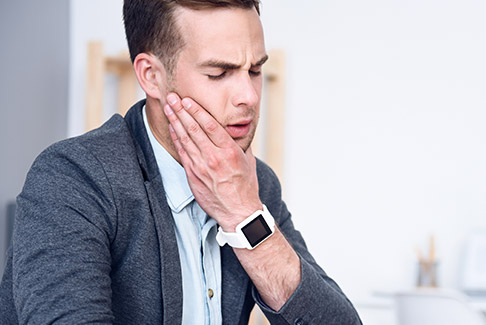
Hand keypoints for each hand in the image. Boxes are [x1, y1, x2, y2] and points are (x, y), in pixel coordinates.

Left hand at [163, 93, 261, 230]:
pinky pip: (183, 153)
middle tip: (172, 97)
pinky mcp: (193, 175)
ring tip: (168, 108)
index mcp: (229, 151)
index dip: (196, 110)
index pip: (210, 124)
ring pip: (185, 139)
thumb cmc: (245, 186)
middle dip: (181, 110)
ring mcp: (201, 166)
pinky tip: (172, 128)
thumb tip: (235, 129)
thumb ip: (238, 143)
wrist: (238, 211)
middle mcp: (214, 157)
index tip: (187, 99)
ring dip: (175, 121)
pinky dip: (177, 138)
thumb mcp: (248, 160)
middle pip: (194, 128)